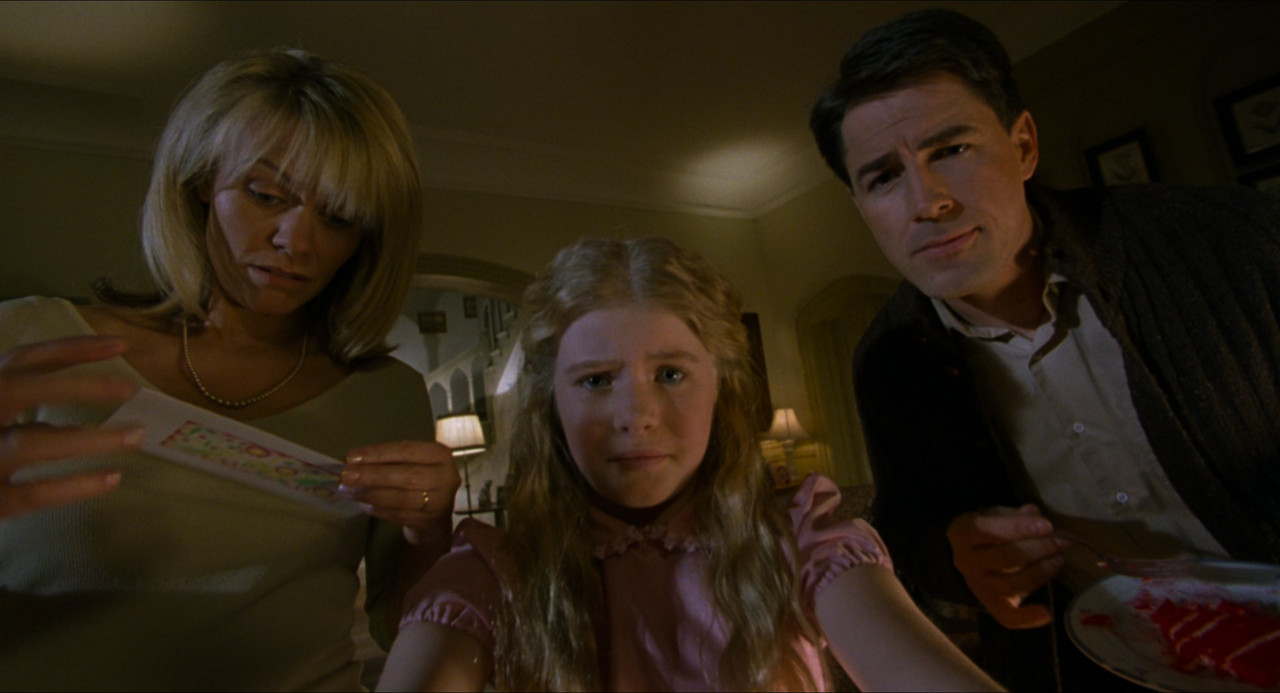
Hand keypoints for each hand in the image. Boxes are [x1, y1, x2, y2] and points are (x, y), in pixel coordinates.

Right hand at [0, 336, 141, 518]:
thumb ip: (20, 401)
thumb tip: (83, 397)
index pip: (22, 359)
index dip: (70, 349)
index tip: (120, 345)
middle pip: (21, 389)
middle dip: (78, 386)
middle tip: (129, 387)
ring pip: (31, 442)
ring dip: (88, 438)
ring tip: (135, 436)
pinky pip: (33, 492)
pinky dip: (75, 485)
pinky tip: (112, 478)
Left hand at [340, 440, 460, 545]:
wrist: (436, 513)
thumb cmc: (418, 480)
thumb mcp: (410, 463)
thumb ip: (386, 461)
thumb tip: (352, 462)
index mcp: (439, 455)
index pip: (406, 450)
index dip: (377, 453)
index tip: (351, 457)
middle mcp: (446, 477)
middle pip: (406, 475)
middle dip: (372, 475)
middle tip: (346, 476)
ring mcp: (441, 501)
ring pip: (401, 498)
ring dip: (371, 495)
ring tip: (350, 492)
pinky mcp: (430, 521)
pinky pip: (399, 515)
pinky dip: (378, 510)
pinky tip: (364, 505)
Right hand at [947, 504, 1065, 628]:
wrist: (968, 559)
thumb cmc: (987, 534)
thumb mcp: (994, 516)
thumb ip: (1013, 515)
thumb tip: (1035, 513)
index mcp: (963, 534)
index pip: (988, 530)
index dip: (1018, 528)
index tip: (1047, 525)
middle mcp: (967, 562)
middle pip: (1005, 557)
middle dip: (1039, 548)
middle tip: (1062, 541)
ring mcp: (979, 586)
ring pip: (1011, 584)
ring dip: (1042, 571)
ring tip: (1060, 558)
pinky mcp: (991, 605)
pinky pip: (1008, 617)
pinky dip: (1028, 618)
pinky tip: (1047, 612)